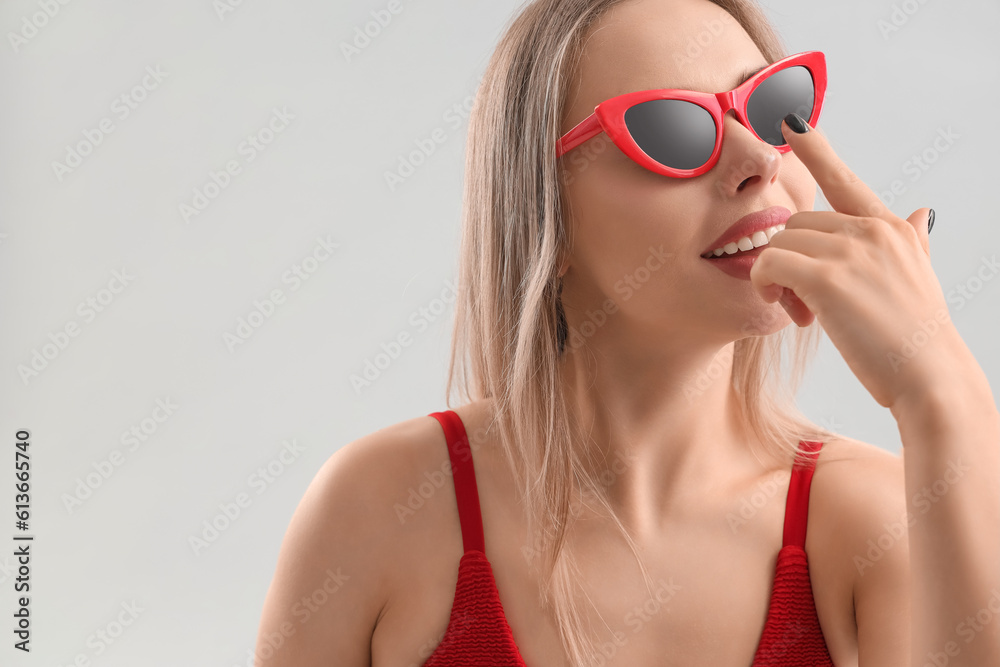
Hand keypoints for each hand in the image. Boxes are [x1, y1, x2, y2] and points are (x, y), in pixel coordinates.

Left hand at [749, 113, 954, 408]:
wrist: (929, 376)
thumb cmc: (914, 333)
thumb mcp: (918, 276)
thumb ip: (912, 241)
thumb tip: (925, 212)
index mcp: (890, 228)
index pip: (844, 180)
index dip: (815, 149)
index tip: (789, 121)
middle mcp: (872, 230)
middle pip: (796, 226)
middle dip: (790, 262)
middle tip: (804, 302)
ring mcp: (851, 251)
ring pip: (780, 244)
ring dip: (777, 279)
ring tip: (804, 312)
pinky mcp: (828, 278)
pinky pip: (769, 264)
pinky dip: (764, 284)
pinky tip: (784, 308)